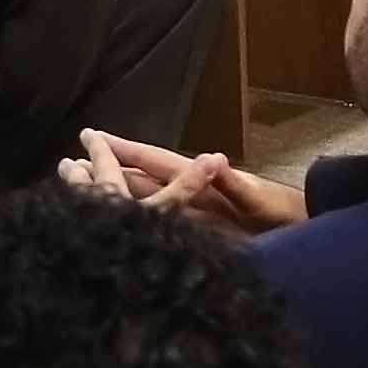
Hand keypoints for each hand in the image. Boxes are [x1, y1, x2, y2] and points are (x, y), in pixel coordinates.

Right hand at [64, 129, 298, 235]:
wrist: (297, 230)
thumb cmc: (278, 212)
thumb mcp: (255, 199)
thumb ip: (232, 184)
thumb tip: (214, 162)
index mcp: (199, 180)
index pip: (153, 160)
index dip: (124, 149)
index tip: (93, 136)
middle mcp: (189, 192)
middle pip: (140, 178)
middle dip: (108, 169)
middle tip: (70, 163)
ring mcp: (190, 211)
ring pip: (143, 199)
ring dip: (116, 194)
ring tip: (84, 192)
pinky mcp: (194, 231)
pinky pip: (157, 221)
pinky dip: (136, 219)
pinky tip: (118, 225)